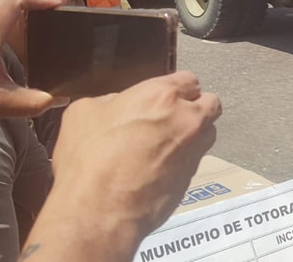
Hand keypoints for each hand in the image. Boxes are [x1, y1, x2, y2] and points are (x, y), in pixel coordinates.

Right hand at [22, 72, 220, 260]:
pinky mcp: (191, 179)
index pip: (189, 80)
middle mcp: (187, 120)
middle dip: (195, 107)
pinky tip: (159, 168)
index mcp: (161, 95)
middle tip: (172, 118)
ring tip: (167, 144)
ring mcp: (194, 151)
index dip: (177, 88)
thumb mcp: (83, 113)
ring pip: (208, 133)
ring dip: (194, 134)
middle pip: (210, 104)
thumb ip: (110, 101)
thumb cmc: (88, 159)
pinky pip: (195, 160)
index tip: (166, 97)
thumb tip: (119, 104)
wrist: (99, 211)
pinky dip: (183, 160)